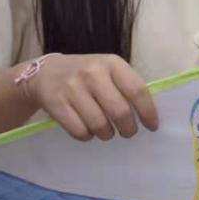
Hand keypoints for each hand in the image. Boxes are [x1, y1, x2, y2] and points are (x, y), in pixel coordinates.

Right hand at [23, 54, 158, 141]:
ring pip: (99, 125)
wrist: (46, 72)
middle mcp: (93, 73)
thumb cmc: (86, 75)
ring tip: (107, 131)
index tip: (152, 126)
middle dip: (128, 128)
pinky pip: (79, 131)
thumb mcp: (108, 70)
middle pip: (120, 111)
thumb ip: (126, 87)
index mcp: (112, 63)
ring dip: (107, 134)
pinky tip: (88, 130)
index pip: (137, 90)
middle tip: (128, 132)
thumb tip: (148, 116)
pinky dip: (87, 136)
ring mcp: (73, 88)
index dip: (147, 112)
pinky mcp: (56, 103)